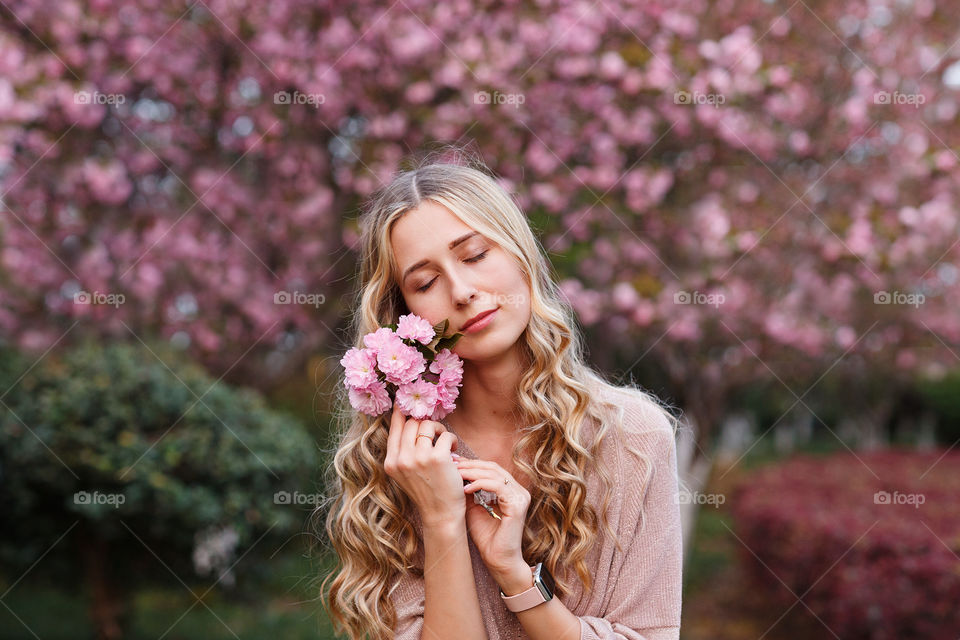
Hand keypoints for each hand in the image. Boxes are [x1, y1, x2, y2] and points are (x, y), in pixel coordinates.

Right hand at [383, 403, 464, 528]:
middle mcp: (401, 459)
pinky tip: (453, 451)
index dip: (400, 412)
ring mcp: (418, 458)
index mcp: (391, 462)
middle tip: (436, 433)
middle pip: (411, 423)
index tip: (403, 400)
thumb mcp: (405, 472)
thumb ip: (403, 450)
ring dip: (440, 430)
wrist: (441, 514)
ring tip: (445, 442)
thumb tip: (407, 420)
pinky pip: (445, 435)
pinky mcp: (437, 458)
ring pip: (428, 425)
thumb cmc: (426, 490)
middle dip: (425, 423)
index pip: (394, 428)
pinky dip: (451, 440)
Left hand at [455, 457, 530, 575]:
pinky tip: (465, 489)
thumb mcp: (474, 508)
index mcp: (511, 490)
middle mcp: (519, 491)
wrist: (498, 561)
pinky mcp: (517, 505)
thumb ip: (470, 491)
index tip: (453, 462)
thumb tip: (454, 472)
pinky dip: (480, 484)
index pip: (491, 469)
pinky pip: (498, 486)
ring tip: (456, 474)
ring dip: (473, 472)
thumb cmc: (487, 538)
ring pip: (495, 474)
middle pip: (493, 467)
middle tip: (452, 464)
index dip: (472, 464)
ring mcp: (520, 497)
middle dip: (470, 465)